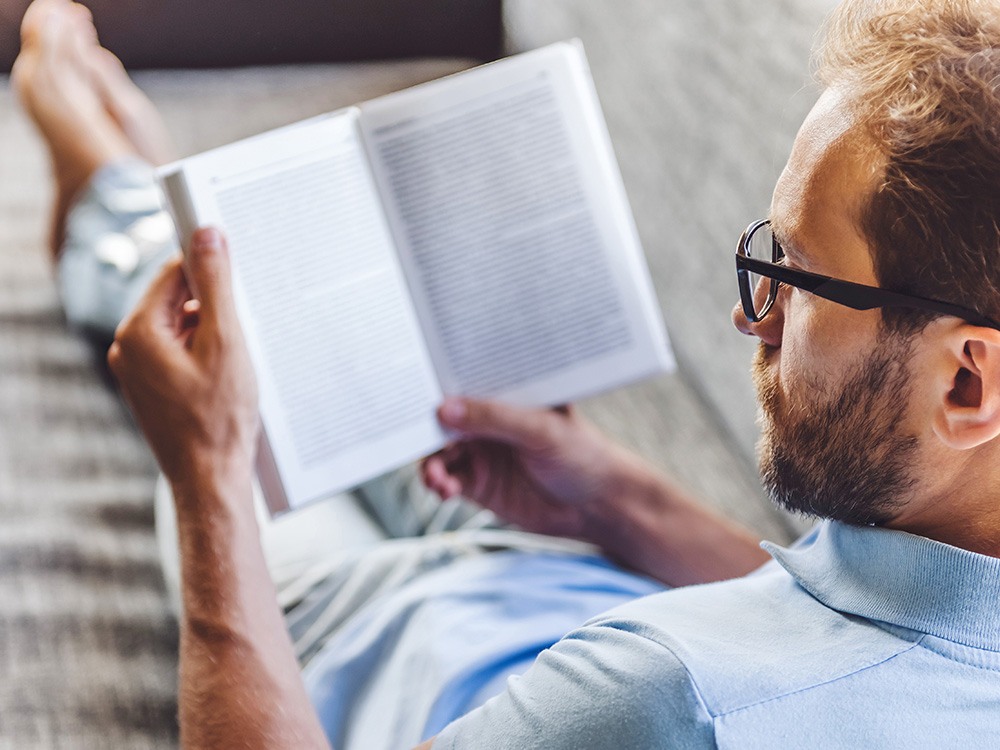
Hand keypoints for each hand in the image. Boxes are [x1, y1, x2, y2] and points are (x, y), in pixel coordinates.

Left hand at [108, 228, 258, 488]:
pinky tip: (229, 375)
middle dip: (213, 305)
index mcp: (138, 332)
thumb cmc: (220, 418)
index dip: (208, 266)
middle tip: (245, 325)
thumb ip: (215, 284)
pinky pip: (179, 352)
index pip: (172, 273)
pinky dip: (206, 353)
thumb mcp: (226, 342)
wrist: (212, 478)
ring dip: (212, 331)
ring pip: (180, 327)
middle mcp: (128, 348)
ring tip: (238, 359)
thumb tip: (208, 234)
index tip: (238, 263)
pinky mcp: (153, 388)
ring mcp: (138, 371)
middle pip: (176, 299)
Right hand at [422, 398, 635, 537]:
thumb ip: (494, 418)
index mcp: (505, 394)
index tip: (414, 389)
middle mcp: (488, 420)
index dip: (438, 384)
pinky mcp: (479, 484)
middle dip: (424, 426)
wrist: (598, 506)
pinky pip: (447, 480)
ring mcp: (481, 452)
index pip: (465, 382)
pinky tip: (443, 489)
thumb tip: (445, 408)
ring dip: (430, 462)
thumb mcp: (541, 429)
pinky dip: (439, 483)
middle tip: (409, 435)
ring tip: (436, 477)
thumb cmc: (582, 454)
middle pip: (443, 418)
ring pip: (439, 451)